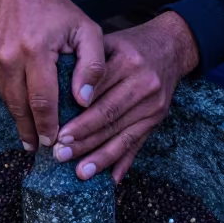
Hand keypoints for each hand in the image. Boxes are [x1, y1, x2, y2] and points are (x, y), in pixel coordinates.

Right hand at [0, 0, 105, 150]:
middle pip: (20, 108)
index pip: (42, 100)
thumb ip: (92, 65)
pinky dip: (15, 104)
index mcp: (35, 50)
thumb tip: (85, 101)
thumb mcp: (87, 30)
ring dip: (22, 122)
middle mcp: (8, 58)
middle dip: (33, 132)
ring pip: (9, 102)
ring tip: (36, 139)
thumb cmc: (58, 10)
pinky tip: (27, 114)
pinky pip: (2, 92)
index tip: (56, 143)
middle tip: (46, 150)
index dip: (49, 126)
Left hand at [52, 11, 198, 182]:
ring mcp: (154, 104)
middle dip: (83, 139)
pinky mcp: (158, 118)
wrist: (170, 46)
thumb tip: (53, 91)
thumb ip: (84, 64)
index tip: (58, 132)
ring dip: (100, 157)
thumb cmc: (128, 45)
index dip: (78, 115)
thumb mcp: (107, 43)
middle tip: (60, 154)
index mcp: (127, 62)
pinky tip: (110, 179)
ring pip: (123, 135)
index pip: (98, 93)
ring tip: (79, 172)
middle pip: (109, 117)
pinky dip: (124, 162)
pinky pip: (138, 143)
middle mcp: (144, 84)